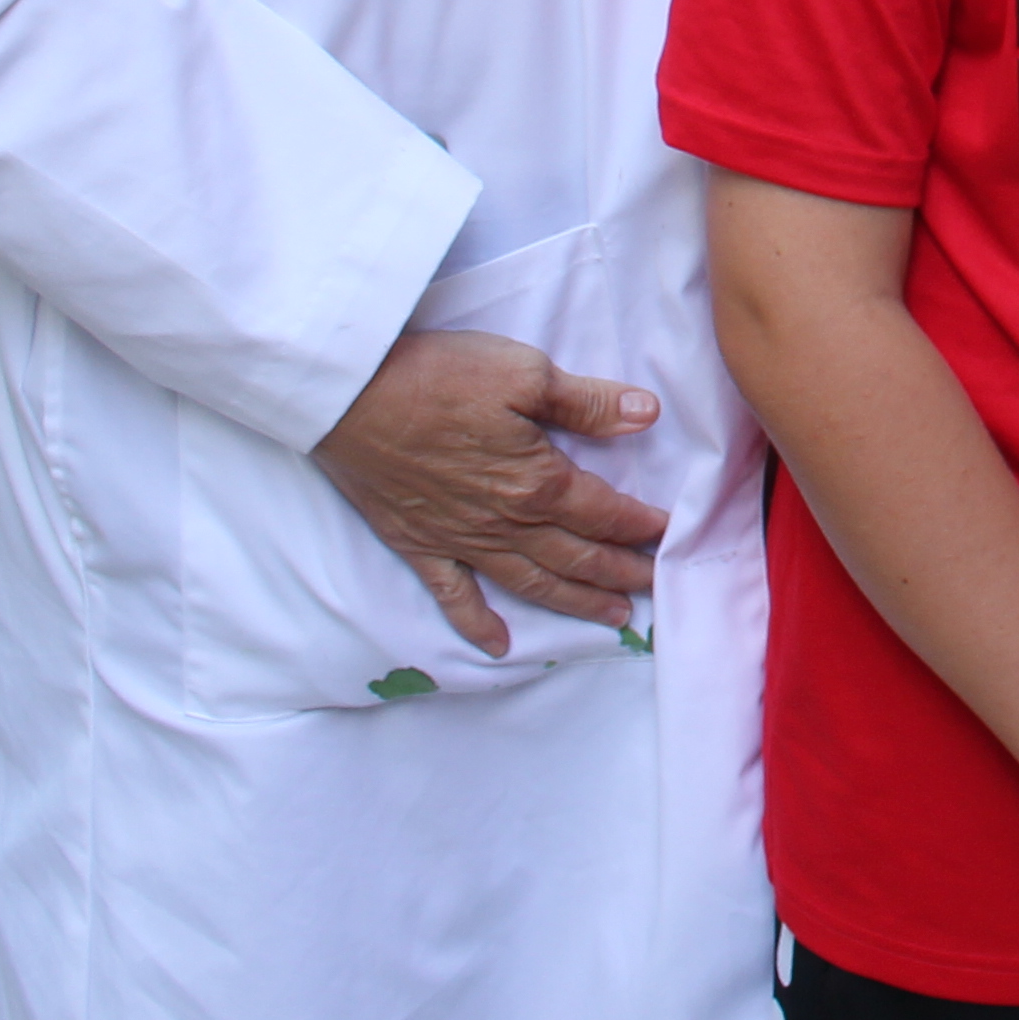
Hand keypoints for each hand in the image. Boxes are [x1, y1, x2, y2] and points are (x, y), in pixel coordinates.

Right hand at [307, 329, 667, 655]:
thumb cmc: (437, 375)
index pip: (604, 512)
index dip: (640, 526)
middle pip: (576, 556)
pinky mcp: (418, 544)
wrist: (348, 396)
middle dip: (621, 572)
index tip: (670, 535)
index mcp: (537, 481)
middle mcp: (504, 522)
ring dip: (574, 602)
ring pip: (530, 582)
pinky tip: (499, 646)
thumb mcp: (524, 372)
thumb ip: (587, 402)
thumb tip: (647, 415)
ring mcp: (460, 539)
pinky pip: (454, 595)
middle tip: (656, 587)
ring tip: (612, 618)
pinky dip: (477, 623)